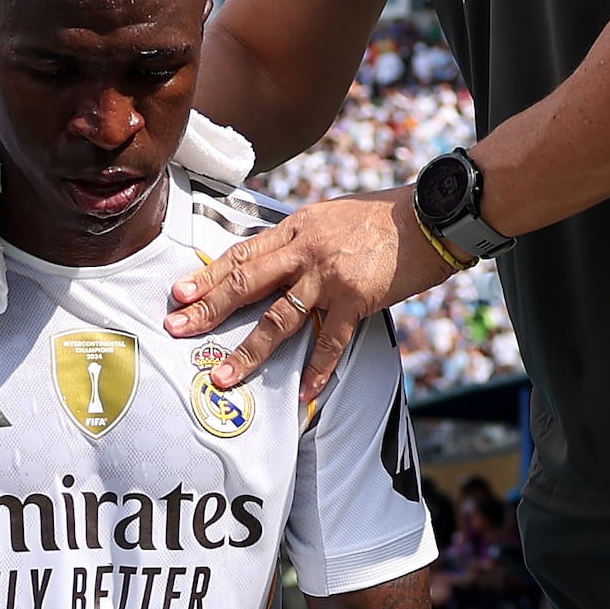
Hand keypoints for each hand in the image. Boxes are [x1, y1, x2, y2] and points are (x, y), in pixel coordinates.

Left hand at [164, 189, 452, 406]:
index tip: (180, 292)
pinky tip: (304, 393)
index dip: (208, 275)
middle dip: (208, 308)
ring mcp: (330, 276)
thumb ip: (302, 239)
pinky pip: (331, 341)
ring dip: (249, 351)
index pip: (242, 254)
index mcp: (297, 228)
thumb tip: (276, 260)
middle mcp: (306, 251)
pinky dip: (318, 370)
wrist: (431, 215)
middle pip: (246, 283)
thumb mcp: (331, 216)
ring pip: (279, 319)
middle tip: (178, 328)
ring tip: (225, 375)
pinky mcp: (357, 299)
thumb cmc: (384, 216)